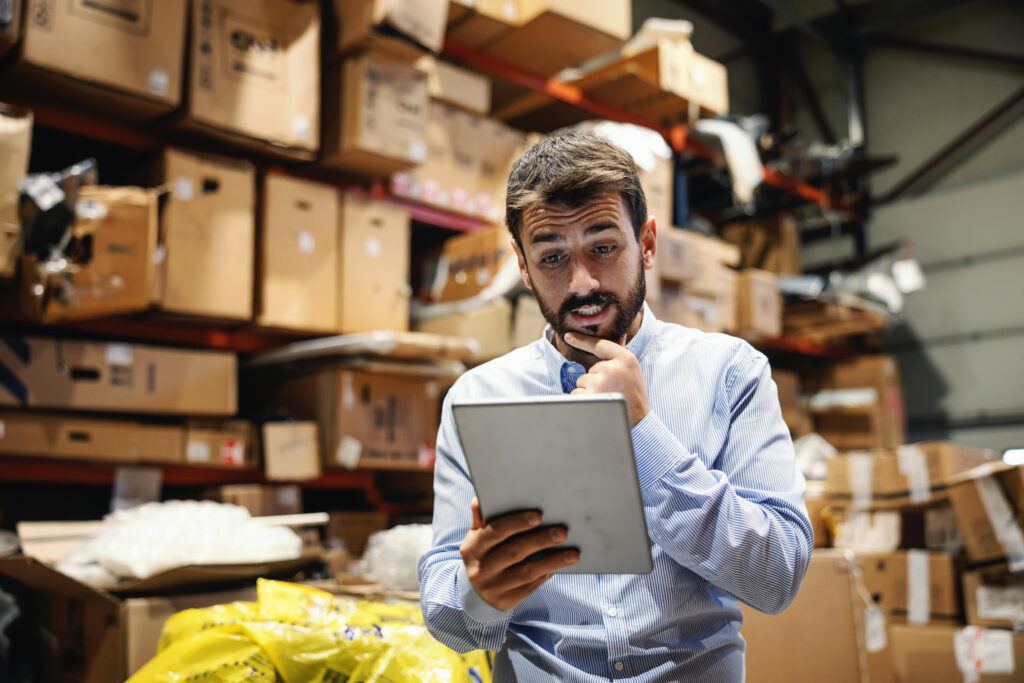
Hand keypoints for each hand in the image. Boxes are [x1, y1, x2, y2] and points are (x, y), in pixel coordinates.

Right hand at [459, 497, 579, 610]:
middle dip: (541, 540)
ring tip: (573, 554)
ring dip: (552, 561)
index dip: (517, 523)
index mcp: (473, 547)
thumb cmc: (482, 555)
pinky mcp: (508, 601)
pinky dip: (546, 574)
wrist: (475, 593)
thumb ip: (481, 519)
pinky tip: (559, 566)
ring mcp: (495, 587)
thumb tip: (479, 500)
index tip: (539, 516)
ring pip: (527, 572)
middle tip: (563, 532)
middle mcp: (481, 568)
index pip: (496, 532)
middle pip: (515, 552)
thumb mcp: (476, 538)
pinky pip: (531, 586)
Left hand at [563, 332, 649, 426]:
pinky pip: (577, 394)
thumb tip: (621, 335)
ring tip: (606, 398)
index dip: (582, 340)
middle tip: (611, 391)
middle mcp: (612, 368)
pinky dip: (584, 400)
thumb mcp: (633, 371)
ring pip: (582, 382)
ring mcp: (601, 382)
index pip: (599, 345)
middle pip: (590, 369)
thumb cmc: (635, 395)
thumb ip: (622, 354)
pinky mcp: (591, 396)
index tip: (568, 336)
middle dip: (596, 380)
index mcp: (625, 359)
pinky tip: (598, 405)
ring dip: (590, 390)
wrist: (639, 421)